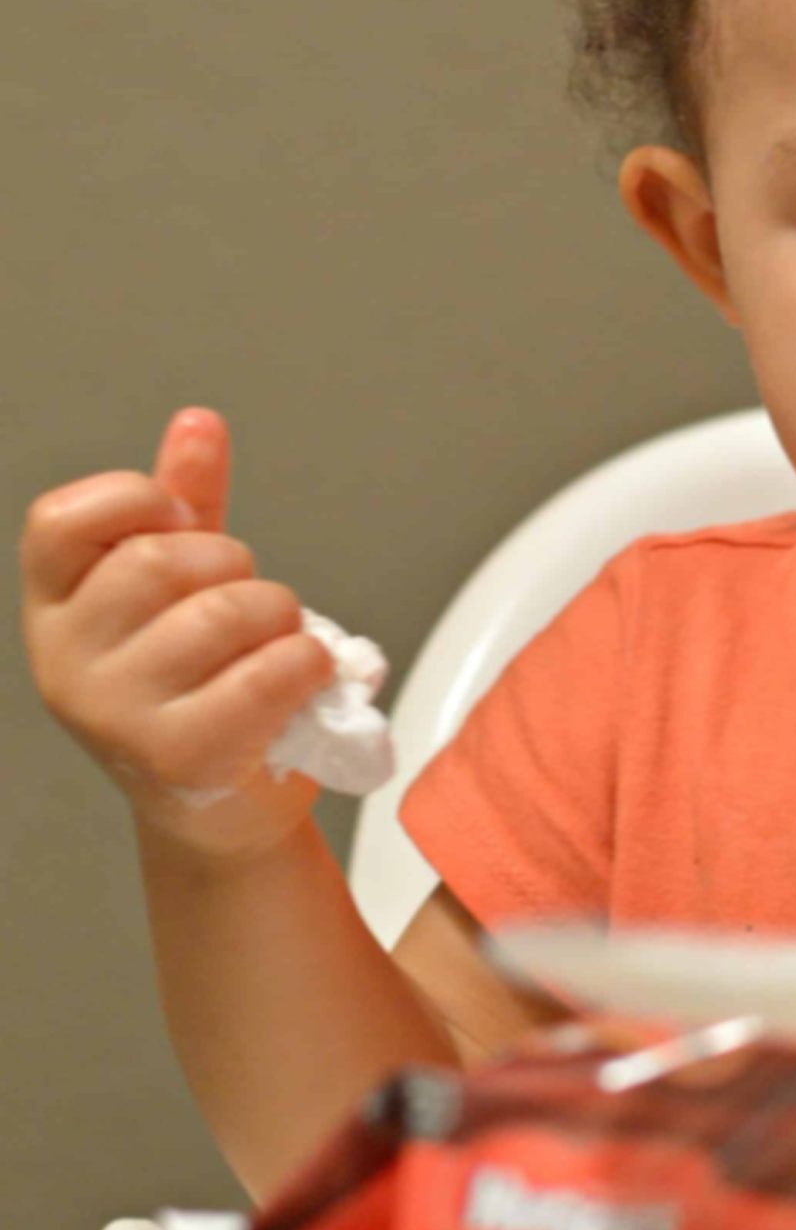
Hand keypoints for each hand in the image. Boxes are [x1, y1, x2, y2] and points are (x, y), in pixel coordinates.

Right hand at [21, 408, 336, 859]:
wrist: (220, 806)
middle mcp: (66, 660)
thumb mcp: (183, 588)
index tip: (182, 525)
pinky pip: (266, 675)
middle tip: (251, 602)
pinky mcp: (180, 756)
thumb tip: (197, 423)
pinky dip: (307, 662)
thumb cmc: (199, 689)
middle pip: (159, 562)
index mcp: (54, 605)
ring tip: (279, 643)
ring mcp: (115, 714)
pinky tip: (306, 675)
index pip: (61, 519)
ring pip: (221, 614)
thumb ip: (185, 507)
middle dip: (233, 566)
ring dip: (279, 617)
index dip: (137, 501)